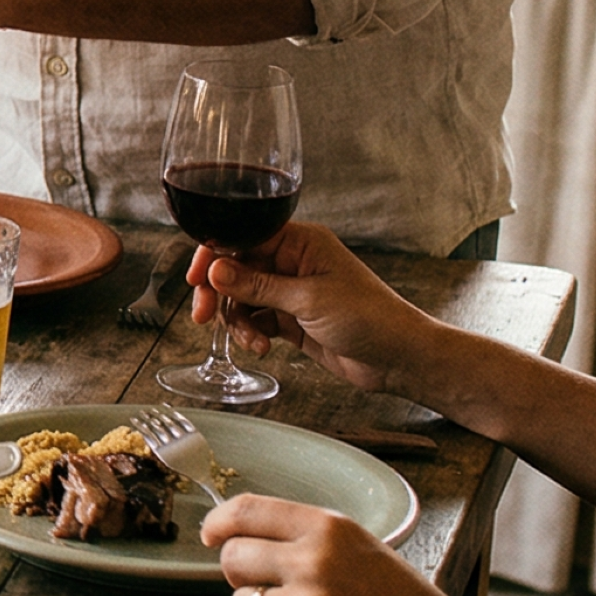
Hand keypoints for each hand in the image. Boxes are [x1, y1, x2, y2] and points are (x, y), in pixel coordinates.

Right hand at [190, 223, 430, 395]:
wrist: (399, 357)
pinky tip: (260, 347)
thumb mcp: (308, 299)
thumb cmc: (370, 318)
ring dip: (236, 319)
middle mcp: (292, 262)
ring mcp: (290, 291)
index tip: (196, 280)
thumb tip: (216, 270)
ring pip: (241, 297)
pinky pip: (254, 319)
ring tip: (251, 341)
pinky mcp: (291, 318)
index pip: (243, 238)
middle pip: (235, 268)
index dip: (214, 256)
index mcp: (300, 242)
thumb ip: (258, 285)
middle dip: (218, 293)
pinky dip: (250, 333)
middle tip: (204, 315)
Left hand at [204, 493, 485, 595]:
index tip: (209, 535)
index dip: (218, 523)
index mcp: (329, 528)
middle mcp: (315, 563)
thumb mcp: (360, 547)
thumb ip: (303, 536)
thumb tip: (234, 534)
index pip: (246, 510)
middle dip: (239, 575)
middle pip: (232, 559)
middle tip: (271, 588)